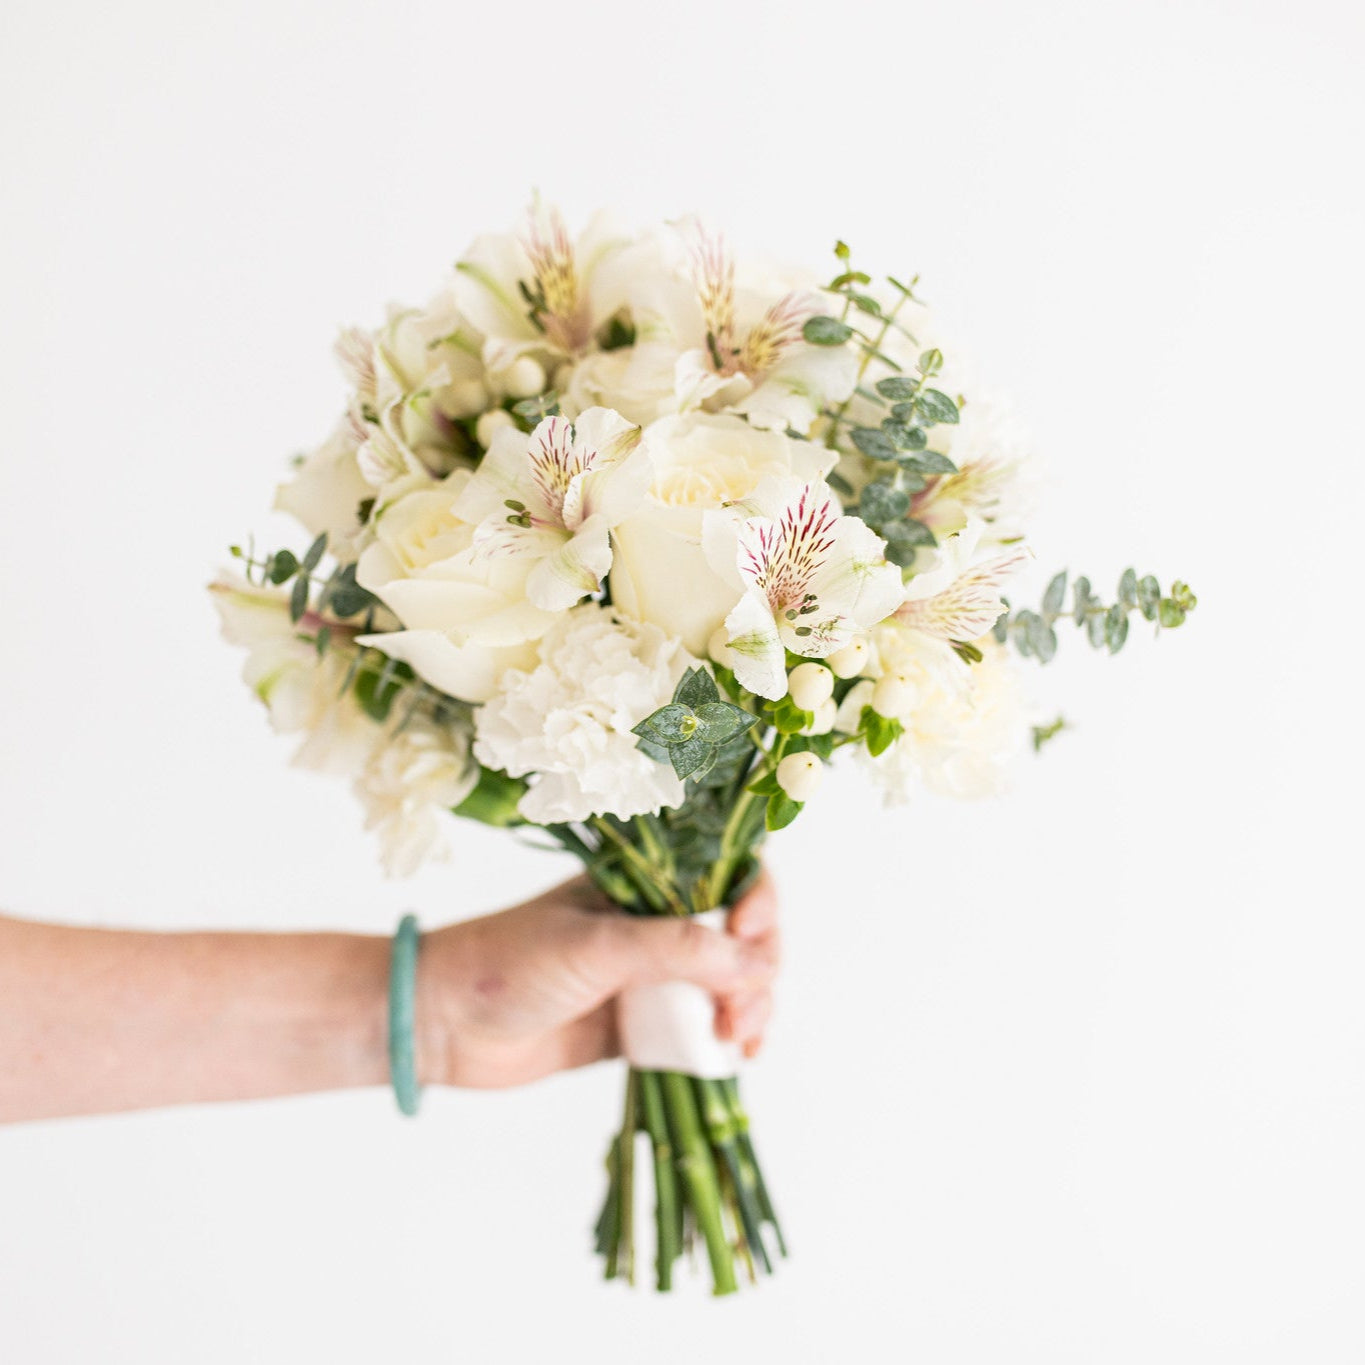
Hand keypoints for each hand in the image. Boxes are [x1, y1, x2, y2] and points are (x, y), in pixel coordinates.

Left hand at [416, 873, 779, 1088]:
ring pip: (731, 984)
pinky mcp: (641, 1025)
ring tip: (740, 1038)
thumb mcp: (598, 946)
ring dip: (753, 1007)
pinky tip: (739, 1056)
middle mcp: (655, 922)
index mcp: (644, 880)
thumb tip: (756, 963)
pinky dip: (730, 1041)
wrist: (445, 1025)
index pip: (727, 874)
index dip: (757, 901)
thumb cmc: (509, 963)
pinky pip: (703, 1029)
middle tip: (740, 1008)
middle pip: (742, 933)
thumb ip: (677, 950)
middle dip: (760, 968)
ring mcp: (651, 976)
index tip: (752, 935)